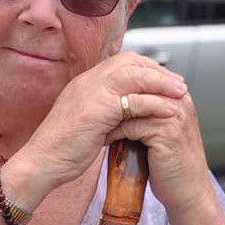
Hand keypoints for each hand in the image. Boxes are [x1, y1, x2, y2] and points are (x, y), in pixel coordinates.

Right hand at [14, 51, 208, 210]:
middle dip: (158, 71)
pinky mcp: (98, 110)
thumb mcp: (83, 120)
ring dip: (161, 83)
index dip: (146, 68)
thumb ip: (101, 109)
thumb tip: (122, 110)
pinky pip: (134, 101)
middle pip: (130, 62)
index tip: (165, 80)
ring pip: (135, 76)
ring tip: (182, 93)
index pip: (121, 62)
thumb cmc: (62, 148)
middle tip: (179, 84)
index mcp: (85, 82)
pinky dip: (156, 104)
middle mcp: (88, 81)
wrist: (42, 162)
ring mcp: (92, 93)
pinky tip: (170, 111)